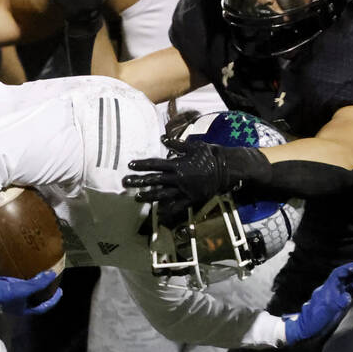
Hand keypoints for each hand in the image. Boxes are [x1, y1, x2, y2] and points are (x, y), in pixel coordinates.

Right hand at [0, 270, 61, 314]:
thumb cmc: (6, 294)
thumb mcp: (25, 288)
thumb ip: (39, 283)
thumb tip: (52, 274)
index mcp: (23, 310)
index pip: (43, 307)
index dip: (53, 300)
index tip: (60, 291)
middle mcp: (17, 307)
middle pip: (34, 301)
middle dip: (43, 294)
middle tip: (50, 285)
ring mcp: (10, 300)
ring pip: (26, 295)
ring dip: (33, 288)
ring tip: (39, 279)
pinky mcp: (5, 292)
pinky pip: (18, 288)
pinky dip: (24, 282)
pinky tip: (24, 275)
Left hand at [124, 136, 268, 225]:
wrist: (226, 169)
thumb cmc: (210, 154)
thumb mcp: (193, 146)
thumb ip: (176, 144)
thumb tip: (163, 139)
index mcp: (177, 164)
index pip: (155, 164)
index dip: (142, 165)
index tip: (130, 165)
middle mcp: (178, 178)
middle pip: (154, 180)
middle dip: (139, 181)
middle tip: (126, 182)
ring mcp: (184, 190)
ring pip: (162, 194)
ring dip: (148, 196)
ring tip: (137, 197)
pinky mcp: (191, 199)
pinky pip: (177, 206)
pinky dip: (167, 209)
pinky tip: (158, 212)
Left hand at [282, 258, 352, 343]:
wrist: (307, 328)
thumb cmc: (314, 321)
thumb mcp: (326, 313)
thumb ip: (337, 304)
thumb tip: (348, 296)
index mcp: (327, 288)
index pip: (339, 273)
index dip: (351, 267)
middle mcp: (331, 288)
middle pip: (345, 273)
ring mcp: (335, 293)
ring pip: (348, 280)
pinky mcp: (339, 299)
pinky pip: (350, 288)